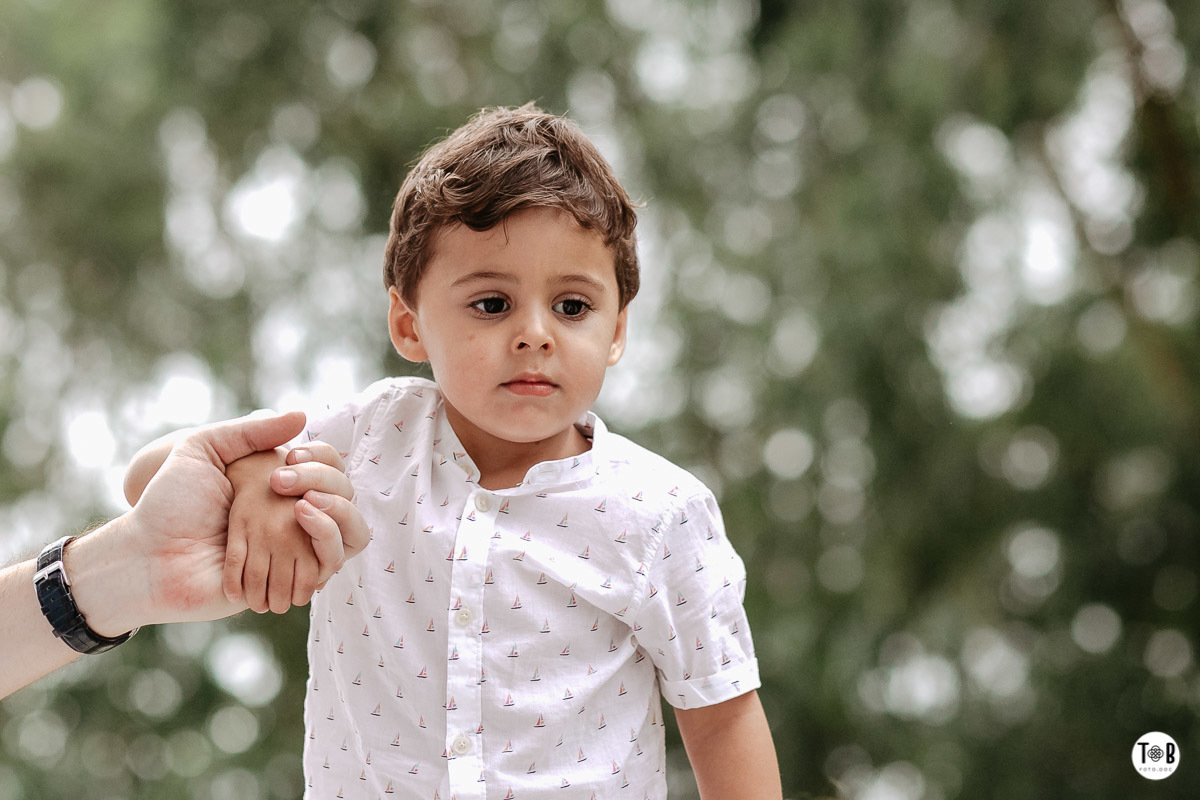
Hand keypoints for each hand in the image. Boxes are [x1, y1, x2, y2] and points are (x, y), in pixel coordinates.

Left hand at [74, 411, 353, 632]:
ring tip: (301, 506)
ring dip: (337, 511)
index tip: (291, 455)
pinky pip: (333, 563)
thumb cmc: (169, 505)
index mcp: (278, 487)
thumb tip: (303, 415)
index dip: (322, 459)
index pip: (330, 467)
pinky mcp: (294, 581)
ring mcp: (297, 550)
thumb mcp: (203, 450)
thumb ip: (250, 431)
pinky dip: (328, 539)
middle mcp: (293, 517)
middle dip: (326, 480)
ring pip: (353, 530)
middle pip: (346, 494)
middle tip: (282, 483)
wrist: (149, 556)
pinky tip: (301, 520)